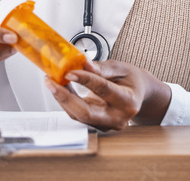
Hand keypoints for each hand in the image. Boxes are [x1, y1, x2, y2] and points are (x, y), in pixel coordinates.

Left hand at [45, 60, 172, 130]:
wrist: (138, 94)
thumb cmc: (131, 79)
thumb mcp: (121, 68)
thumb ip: (102, 68)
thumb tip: (84, 64)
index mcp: (128, 101)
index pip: (104, 90)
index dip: (85, 80)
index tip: (70, 71)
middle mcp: (118, 118)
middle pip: (86, 113)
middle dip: (65, 97)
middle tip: (51, 81)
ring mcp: (107, 125)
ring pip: (78, 115)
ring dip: (62, 98)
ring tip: (52, 80)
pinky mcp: (97, 126)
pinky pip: (78, 115)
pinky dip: (67, 101)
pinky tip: (60, 88)